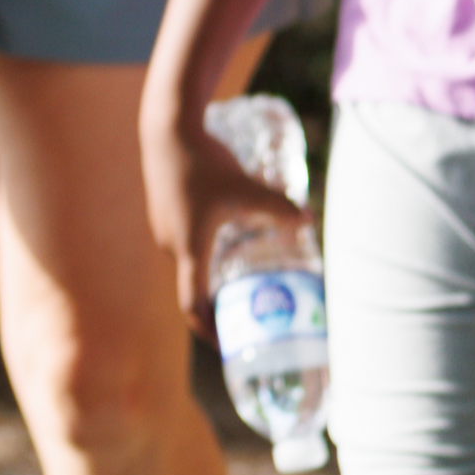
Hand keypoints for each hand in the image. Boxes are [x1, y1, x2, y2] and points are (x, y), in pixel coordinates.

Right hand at [141, 116, 307, 324]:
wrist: (166, 129)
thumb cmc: (203, 162)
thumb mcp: (246, 187)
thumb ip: (280, 206)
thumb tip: (311, 217)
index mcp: (188, 248)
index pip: (192, 304)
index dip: (208, 330)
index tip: (226, 345)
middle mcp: (171, 244)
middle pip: (194, 285)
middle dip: (219, 303)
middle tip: (248, 309)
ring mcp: (163, 228)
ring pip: (190, 262)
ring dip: (211, 275)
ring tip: (241, 277)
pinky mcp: (163, 213)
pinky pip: (184, 243)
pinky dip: (202, 252)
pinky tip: (224, 238)